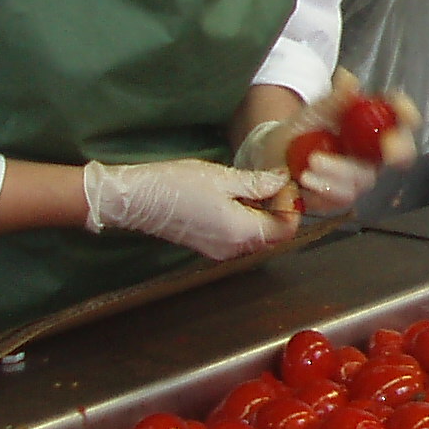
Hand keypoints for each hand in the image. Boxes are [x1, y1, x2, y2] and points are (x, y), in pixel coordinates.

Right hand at [80, 159, 296, 260]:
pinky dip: (245, 219)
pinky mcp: (208, 246)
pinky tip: (235, 196)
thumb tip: (281, 181)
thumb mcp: (223, 177)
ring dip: (262, 213)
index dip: (291, 205)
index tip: (285, 183)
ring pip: (256, 236)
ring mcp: (219, 251)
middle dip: (278, 208)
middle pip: (273, 234)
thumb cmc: (176, 185)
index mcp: (241, 232)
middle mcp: (233, 249)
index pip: (286, 229)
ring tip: (254, 185)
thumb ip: (258, 184)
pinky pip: (238, 236)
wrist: (136, 200)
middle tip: (272, 181)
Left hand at [238, 71, 417, 216]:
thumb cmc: (304, 127)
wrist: (276, 151)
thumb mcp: (316, 109)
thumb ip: (334, 97)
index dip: (408, 114)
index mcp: (375, 127)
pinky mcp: (342, 198)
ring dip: (338, 171)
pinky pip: (341, 198)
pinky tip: (306, 180)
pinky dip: (323, 189)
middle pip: (399, 154)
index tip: (403, 111)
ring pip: (363, 179)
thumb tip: (347, 78)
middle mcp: (374, 153)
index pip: (403, 119)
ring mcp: (360, 177)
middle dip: (397, 150)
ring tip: (312, 163)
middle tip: (388, 148)